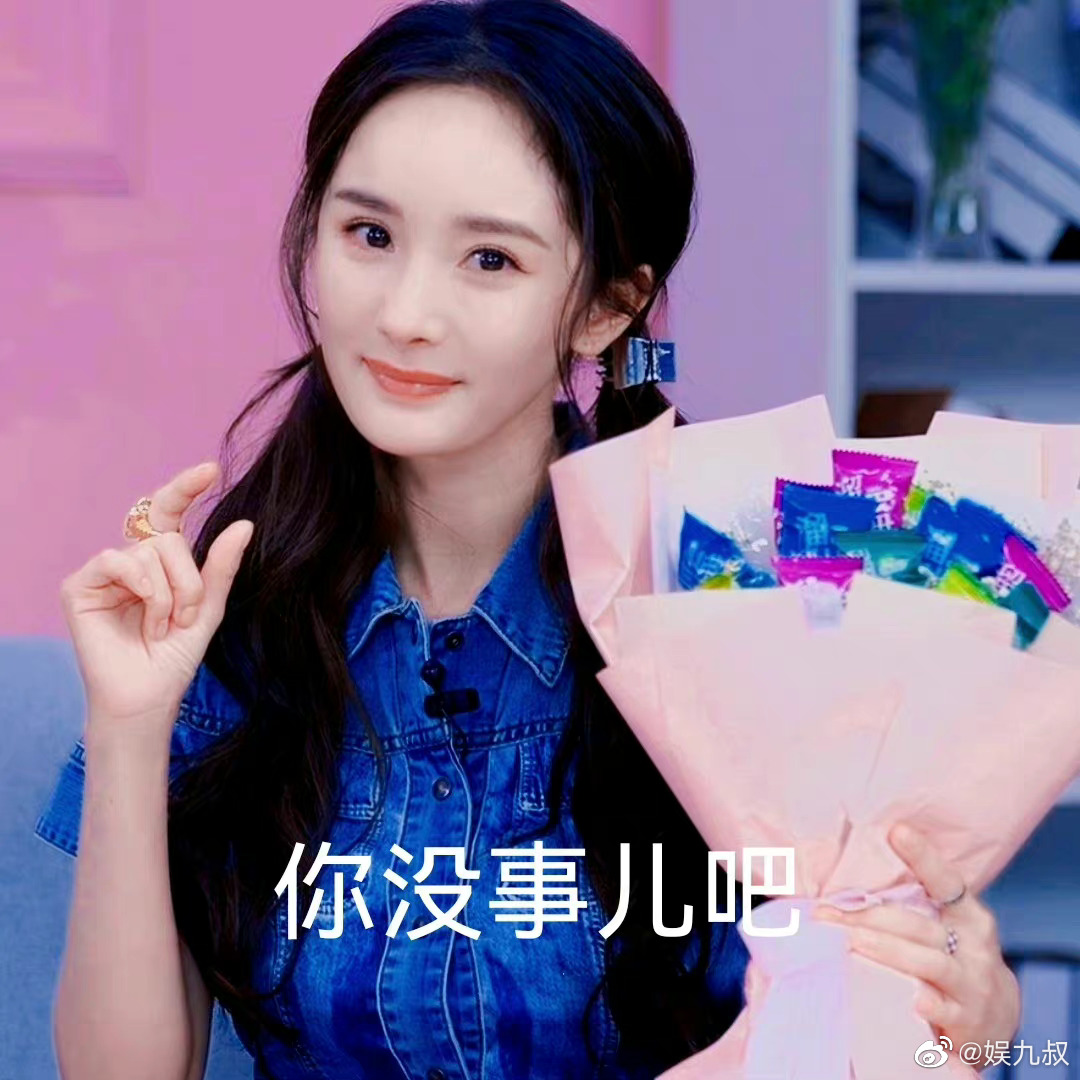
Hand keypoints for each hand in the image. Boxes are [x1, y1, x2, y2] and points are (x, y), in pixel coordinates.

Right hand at [60, 462, 253, 729]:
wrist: (149, 697)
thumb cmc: (174, 657)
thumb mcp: (209, 607)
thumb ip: (221, 566)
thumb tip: (244, 524)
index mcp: (159, 562)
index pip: (169, 513)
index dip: (186, 488)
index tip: (211, 470)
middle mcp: (130, 561)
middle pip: (169, 538)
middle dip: (189, 581)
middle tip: (183, 618)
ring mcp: (103, 572)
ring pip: (150, 551)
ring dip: (170, 594)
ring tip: (161, 627)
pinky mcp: (78, 586)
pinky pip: (118, 560)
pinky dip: (143, 589)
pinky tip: (144, 618)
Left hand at [814, 823, 1020, 1069]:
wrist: (994, 1020)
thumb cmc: (953, 959)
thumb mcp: (944, 927)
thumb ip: (911, 905)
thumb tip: (847, 876)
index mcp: (967, 915)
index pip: (946, 880)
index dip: (923, 856)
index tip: (897, 830)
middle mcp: (974, 945)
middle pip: (918, 925)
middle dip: (869, 916)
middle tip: (825, 912)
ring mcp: (973, 983)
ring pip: (929, 962)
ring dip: (886, 951)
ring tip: (849, 942)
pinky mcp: (968, 1020)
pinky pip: (945, 1010)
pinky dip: (929, 1004)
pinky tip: (913, 1001)